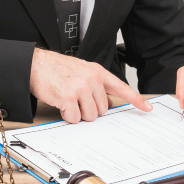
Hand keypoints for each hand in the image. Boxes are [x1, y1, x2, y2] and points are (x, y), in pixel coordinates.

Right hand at [29, 48, 152, 122]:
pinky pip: (75, 118)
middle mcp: (92, 79)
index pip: (121, 87)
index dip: (136, 99)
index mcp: (97, 72)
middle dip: (89, 109)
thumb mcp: (81, 71)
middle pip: (103, 110)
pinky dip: (67, 116)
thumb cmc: (57, 69)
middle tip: (76, 99)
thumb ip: (97, 85)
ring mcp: (81, 87)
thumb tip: (109, 103)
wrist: (35, 64)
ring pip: (90, 116)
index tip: (147, 107)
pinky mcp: (68, 97)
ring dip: (78, 114)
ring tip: (68, 100)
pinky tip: (61, 103)